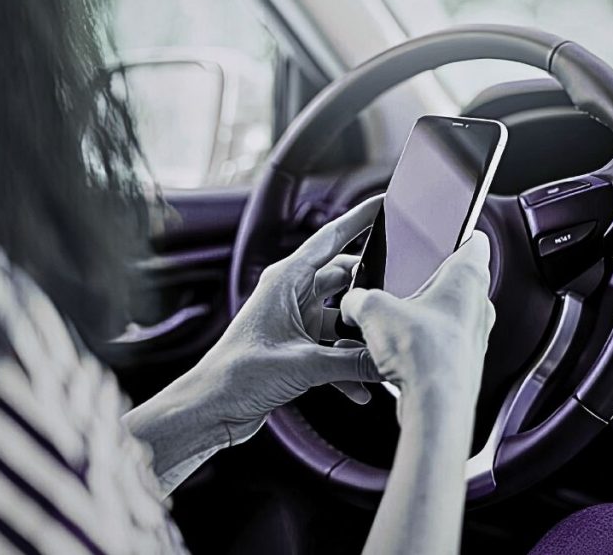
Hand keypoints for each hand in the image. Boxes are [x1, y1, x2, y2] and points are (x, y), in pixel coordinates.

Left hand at [192, 196, 384, 442]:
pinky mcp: (297, 349)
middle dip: (371, 289)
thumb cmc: (238, 376)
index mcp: (286, 280)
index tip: (385, 203)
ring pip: (342, 318)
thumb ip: (351, 361)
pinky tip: (362, 390)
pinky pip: (333, 350)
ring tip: (384, 347)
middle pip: (344, 279)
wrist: (210, 410)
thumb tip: (388, 358)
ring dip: (360, 336)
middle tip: (402, 294)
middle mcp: (291, 295)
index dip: (359, 218)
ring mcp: (295, 322)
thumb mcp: (304, 365)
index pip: (331, 238)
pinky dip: (347, 367)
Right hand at [340, 233, 495, 414]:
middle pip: (457, 278)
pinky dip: (423, 342)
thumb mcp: (373, 311)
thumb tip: (351, 302)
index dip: (458, 230)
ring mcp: (474, 336)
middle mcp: (479, 304)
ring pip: (449, 312)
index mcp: (468, 277)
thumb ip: (358, 299)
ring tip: (393, 318)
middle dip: (428, 278)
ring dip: (424, 313)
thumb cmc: (422, 353)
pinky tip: (398, 349)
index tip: (442, 231)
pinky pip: (442, 342)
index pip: (475, 239)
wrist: (436, 407)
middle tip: (403, 278)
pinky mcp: (463, 362)